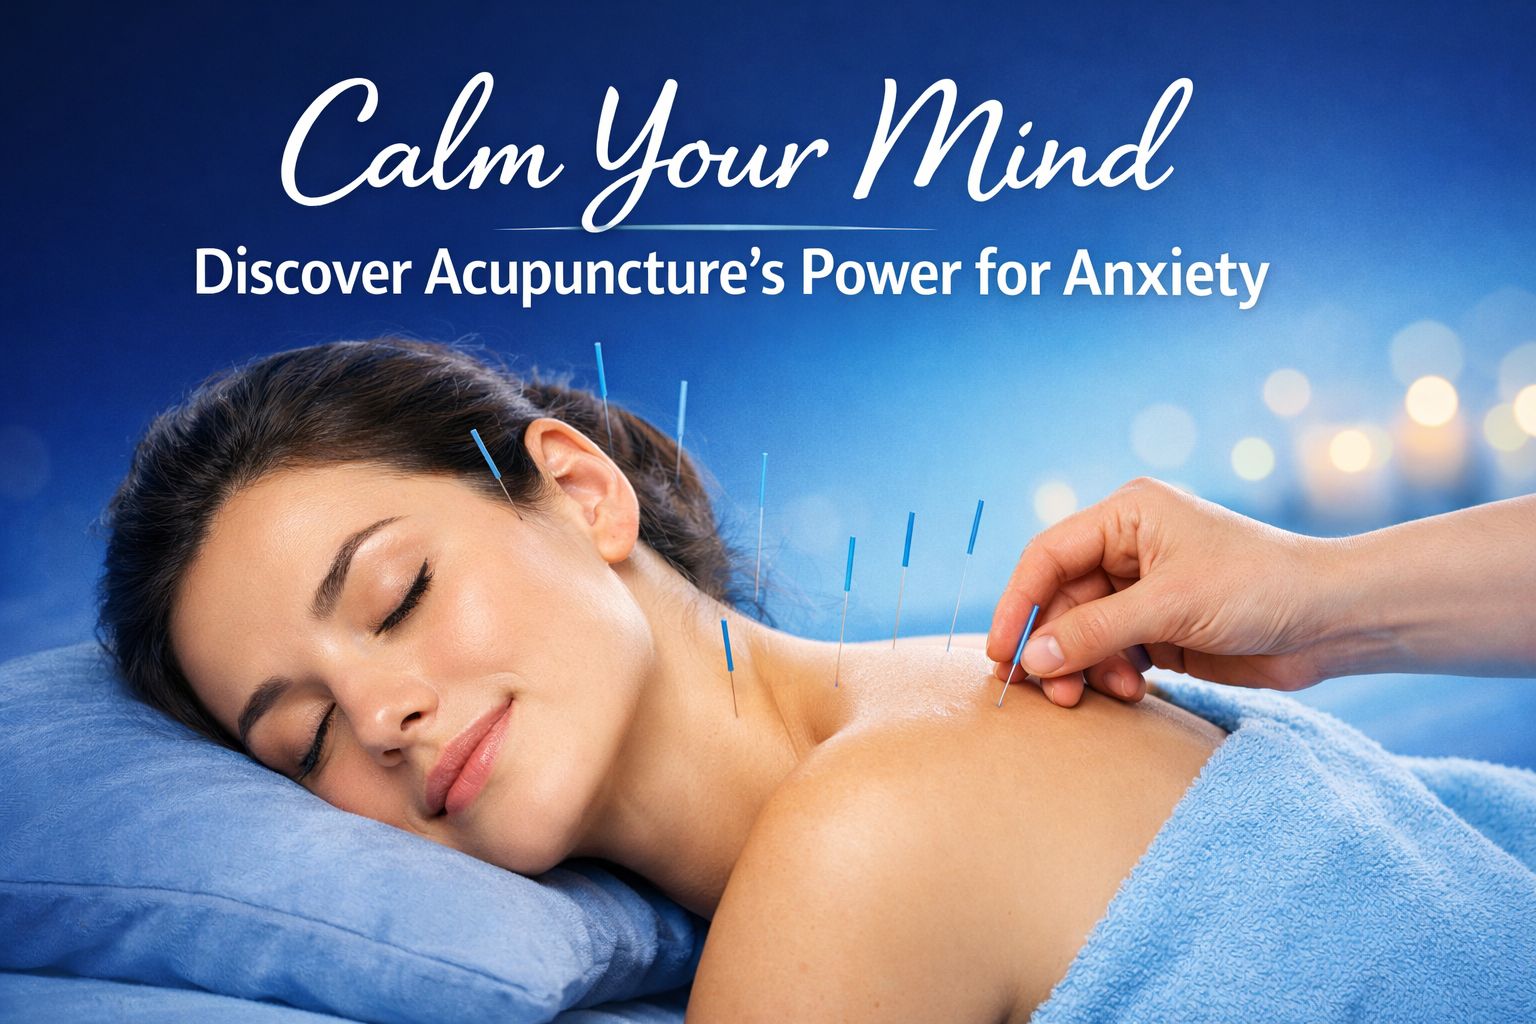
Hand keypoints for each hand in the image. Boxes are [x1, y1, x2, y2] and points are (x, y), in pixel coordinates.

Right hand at [987, 478, 1334, 706]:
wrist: (1334, 620)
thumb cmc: (1259, 588)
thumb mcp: (1170, 606)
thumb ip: (1095, 631)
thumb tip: (1032, 658)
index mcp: (1126, 516)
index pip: (1047, 556)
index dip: (1017, 603)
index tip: (1002, 651)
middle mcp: (1129, 547)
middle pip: (1060, 599)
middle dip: (1054, 646)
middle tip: (1048, 691)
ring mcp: (1145, 589)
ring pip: (1083, 631)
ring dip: (1085, 666)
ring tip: (1103, 693)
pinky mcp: (1162, 627)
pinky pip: (1112, 652)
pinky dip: (1111, 673)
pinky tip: (1132, 690)